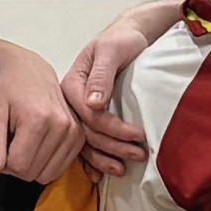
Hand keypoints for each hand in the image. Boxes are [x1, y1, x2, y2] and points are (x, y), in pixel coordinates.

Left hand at [0, 38, 86, 184]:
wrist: (31, 70)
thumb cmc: (10, 88)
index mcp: (38, 120)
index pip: (18, 167)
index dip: (4, 162)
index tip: (2, 144)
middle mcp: (61, 127)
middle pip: (33, 173)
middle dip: (18, 164)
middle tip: (13, 141)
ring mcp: (74, 132)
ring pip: (47, 174)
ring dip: (33, 165)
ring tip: (27, 142)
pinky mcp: (80, 137)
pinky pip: (60, 168)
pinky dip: (47, 163)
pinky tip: (40, 145)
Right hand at [61, 0, 183, 178]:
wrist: (128, 36)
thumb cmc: (121, 40)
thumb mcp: (111, 51)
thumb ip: (101, 75)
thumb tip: (93, 103)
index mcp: (71, 84)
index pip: (88, 114)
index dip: (112, 128)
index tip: (137, 135)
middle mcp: (71, 102)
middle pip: (88, 132)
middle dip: (113, 146)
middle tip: (139, 154)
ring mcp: (78, 113)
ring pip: (86, 142)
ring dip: (104, 158)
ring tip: (124, 169)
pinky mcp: (88, 119)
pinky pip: (86, 144)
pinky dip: (93, 161)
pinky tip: (100, 174)